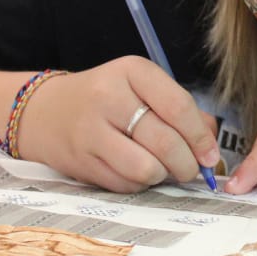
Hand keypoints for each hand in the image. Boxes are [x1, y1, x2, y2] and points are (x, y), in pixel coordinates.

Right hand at [16, 56, 218, 192]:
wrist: (44, 111)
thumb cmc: (106, 98)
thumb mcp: (142, 88)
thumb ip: (181, 109)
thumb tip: (211, 141)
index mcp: (131, 71)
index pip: (178, 106)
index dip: (201, 136)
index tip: (211, 154)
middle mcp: (109, 97)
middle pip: (165, 141)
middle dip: (187, 164)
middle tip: (191, 169)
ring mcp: (91, 131)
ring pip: (146, 168)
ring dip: (163, 176)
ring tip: (164, 169)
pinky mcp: (81, 161)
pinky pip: (126, 183)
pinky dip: (141, 184)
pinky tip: (138, 171)